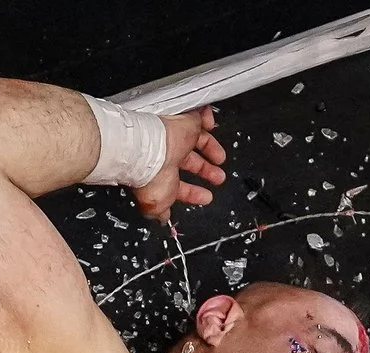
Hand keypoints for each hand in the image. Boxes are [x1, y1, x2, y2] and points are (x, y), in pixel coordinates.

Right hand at [132, 107, 225, 222]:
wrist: (148, 150)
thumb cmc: (149, 175)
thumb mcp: (156, 205)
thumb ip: (161, 213)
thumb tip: (162, 220)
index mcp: (162, 175)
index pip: (180, 184)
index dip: (193, 192)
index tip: (206, 197)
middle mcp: (168, 155)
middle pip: (191, 161)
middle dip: (206, 171)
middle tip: (218, 178)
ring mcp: (177, 138)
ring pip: (196, 140)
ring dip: (211, 149)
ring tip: (221, 159)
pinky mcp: (185, 120)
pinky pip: (198, 115)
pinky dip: (206, 119)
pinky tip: (211, 125)